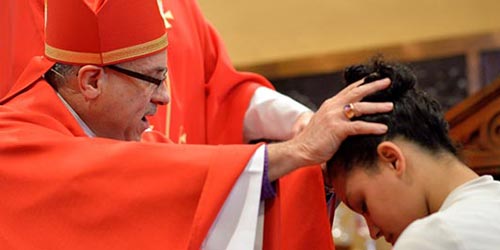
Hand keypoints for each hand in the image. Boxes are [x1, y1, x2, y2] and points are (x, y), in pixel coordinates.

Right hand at [267, 77, 392, 180]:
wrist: (300, 150)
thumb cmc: (313, 140)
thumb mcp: (324, 123)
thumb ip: (336, 117)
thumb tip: (349, 118)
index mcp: (329, 104)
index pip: (348, 90)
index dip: (362, 83)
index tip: (375, 78)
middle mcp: (332, 107)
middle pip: (356, 92)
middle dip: (373, 86)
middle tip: (388, 82)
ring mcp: (334, 117)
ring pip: (360, 108)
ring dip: (377, 106)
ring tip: (391, 106)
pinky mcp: (337, 129)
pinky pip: (359, 126)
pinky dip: (373, 127)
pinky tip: (383, 128)